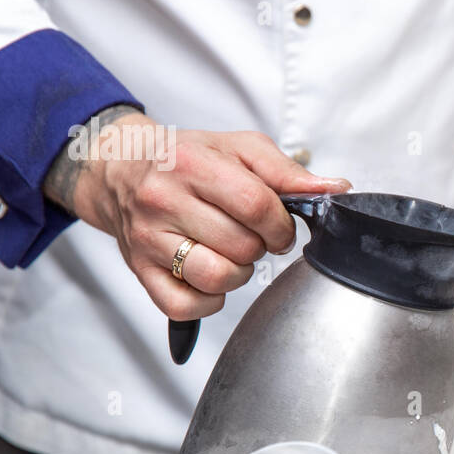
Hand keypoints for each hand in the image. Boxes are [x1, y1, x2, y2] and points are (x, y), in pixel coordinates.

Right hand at [46, 110, 349, 320]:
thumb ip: (287, 171)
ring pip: (216, 277)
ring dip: (237, 273)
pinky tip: (209, 274)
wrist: (119, 169)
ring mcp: (147, 239)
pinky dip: (208, 298)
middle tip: (250, 235)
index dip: (281, 224)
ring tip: (231, 253)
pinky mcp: (139, 271)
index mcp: (191, 164)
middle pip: (241, 246)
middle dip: (260, 246)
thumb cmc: (185, 158)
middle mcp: (163, 201)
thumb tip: (334, 190)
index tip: (281, 227)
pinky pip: (185, 305)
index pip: (255, 205)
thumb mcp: (238, 148)